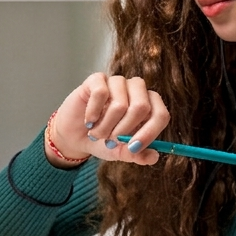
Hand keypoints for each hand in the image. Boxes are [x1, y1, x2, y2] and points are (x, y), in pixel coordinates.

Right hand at [46, 73, 170, 167]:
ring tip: (97, 133)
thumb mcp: (120, 152)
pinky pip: (100, 93)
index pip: (160, 114)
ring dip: (105, 126)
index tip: (133, 147)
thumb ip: (137, 155)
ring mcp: (118, 82)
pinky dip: (93, 112)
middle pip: (141, 107)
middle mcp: (137, 90)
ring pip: (119, 104)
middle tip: (110, 141)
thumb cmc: (103, 140)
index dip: (149, 132)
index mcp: (149, 107)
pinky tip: (89, 120)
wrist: (75, 136)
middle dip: (123, 131)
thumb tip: (154, 157)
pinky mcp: (97, 79)